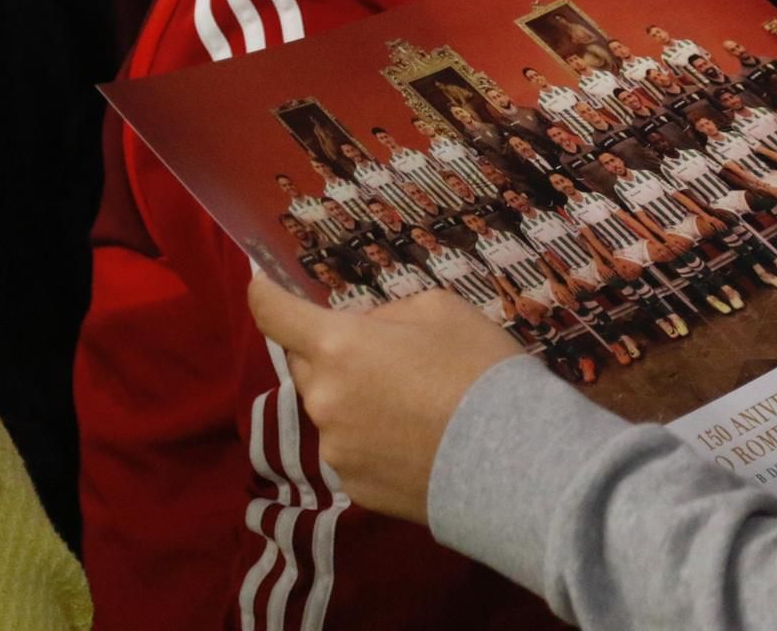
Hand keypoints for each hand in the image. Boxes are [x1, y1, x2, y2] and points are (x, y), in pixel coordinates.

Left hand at [246, 280, 522, 521]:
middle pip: (308, 366)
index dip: (264, 295)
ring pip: (333, 411)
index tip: (262, 285)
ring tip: (416, 408)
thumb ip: (388, 315)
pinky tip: (419, 442)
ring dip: (358, 401)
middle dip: (333, 355)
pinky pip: (354, 451)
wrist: (514, 460)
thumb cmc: (479, 369)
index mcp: (338, 346)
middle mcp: (323, 399)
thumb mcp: (442, 310)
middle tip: (386, 357)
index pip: (274, 314)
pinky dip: (375, 442)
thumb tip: (369, 333)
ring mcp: (336, 450)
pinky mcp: (356, 489)